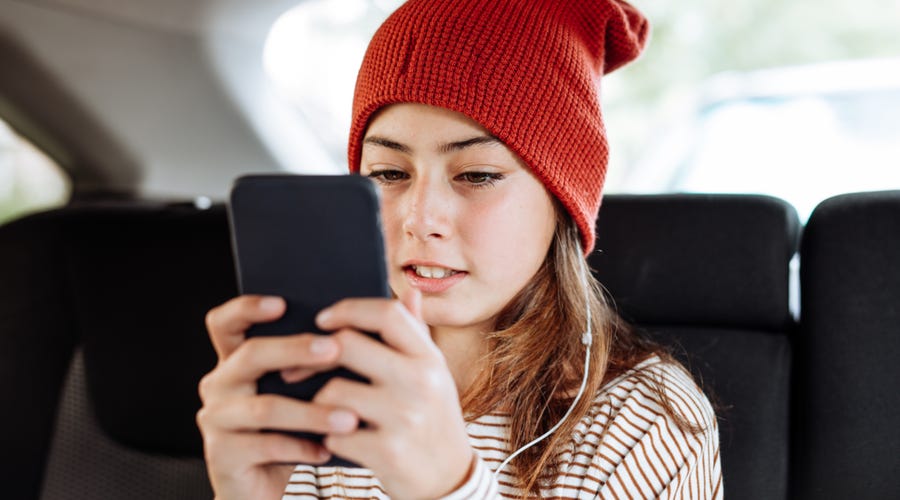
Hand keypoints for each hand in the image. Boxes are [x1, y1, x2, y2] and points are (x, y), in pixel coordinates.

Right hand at [196, 295, 359, 499]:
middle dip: (295, 349)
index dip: (247, 308)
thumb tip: (375, 316)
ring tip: (349, 417)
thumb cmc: (295, 429)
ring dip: (311, 411)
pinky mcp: (222, 455)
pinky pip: (265, 446)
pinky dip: (302, 447)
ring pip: (265, 406)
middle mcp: (220, 384)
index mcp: (236, 360)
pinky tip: (329, 449)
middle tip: (334, 349)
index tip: (281, 303)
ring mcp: (217, 419)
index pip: (226, 322)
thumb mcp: (306, 389)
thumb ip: (325, 355)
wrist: (271, 486)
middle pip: (251, 355)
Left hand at [312, 289, 474, 498]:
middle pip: (347, 345)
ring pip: (332, 391)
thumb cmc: (432, 418)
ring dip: (317, 403)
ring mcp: (406, 416)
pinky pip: (334, 434)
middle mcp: (422, 381)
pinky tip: (335, 440)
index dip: (349, 309)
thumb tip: (411, 291)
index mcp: (429, 358)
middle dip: (314, 355)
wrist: (449, 480)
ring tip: (322, 410)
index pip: (387, 313)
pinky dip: (327, 438)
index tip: (323, 319)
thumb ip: (417, 334)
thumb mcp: (434, 375)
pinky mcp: (389, 451)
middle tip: (297, 367)